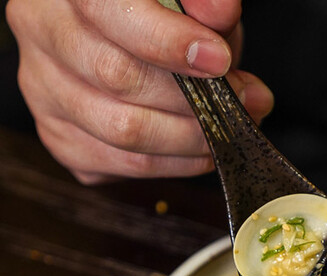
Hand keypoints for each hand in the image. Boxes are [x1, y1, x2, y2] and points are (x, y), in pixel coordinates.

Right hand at [6, 0, 273, 182]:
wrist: (121, 40)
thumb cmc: (155, 13)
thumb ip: (200, 0)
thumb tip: (221, 13)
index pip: (107, 11)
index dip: (166, 41)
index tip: (218, 60)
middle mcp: (41, 33)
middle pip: (117, 79)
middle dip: (192, 100)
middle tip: (243, 104)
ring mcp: (44, 92)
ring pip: (122, 133)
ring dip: (188, 141)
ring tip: (226, 131)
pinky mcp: (61, 139)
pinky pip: (121, 166)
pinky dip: (172, 165)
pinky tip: (197, 151)